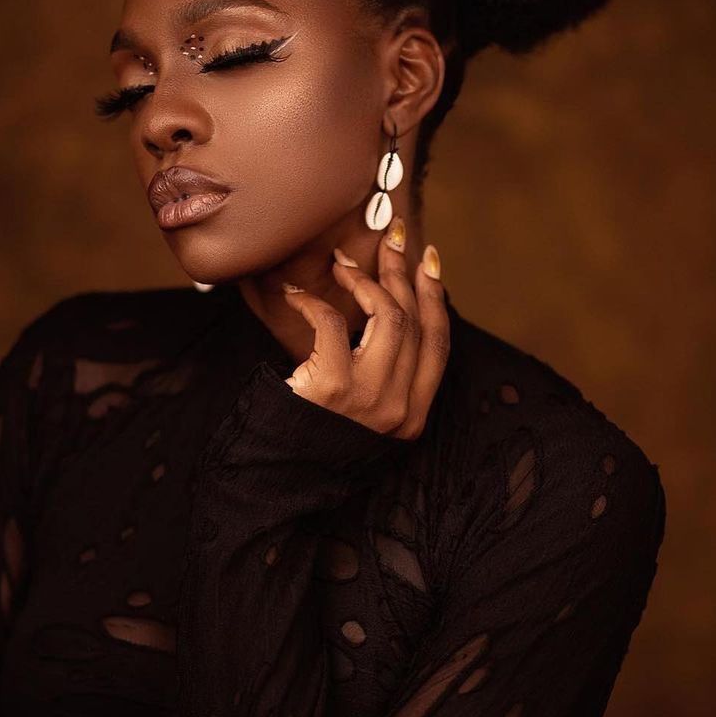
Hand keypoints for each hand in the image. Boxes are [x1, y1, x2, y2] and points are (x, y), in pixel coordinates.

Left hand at [281, 220, 448, 439]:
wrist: (277, 478)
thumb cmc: (312, 440)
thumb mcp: (362, 415)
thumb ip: (383, 378)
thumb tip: (384, 313)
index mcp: (412, 415)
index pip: (438, 343)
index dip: (436, 297)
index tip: (429, 261)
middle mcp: (399, 408)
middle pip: (414, 322)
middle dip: (403, 272)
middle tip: (390, 238)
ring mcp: (370, 398)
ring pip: (388, 317)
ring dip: (365, 280)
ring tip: (342, 262)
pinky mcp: (333, 387)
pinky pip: (333, 324)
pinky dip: (313, 303)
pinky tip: (296, 296)